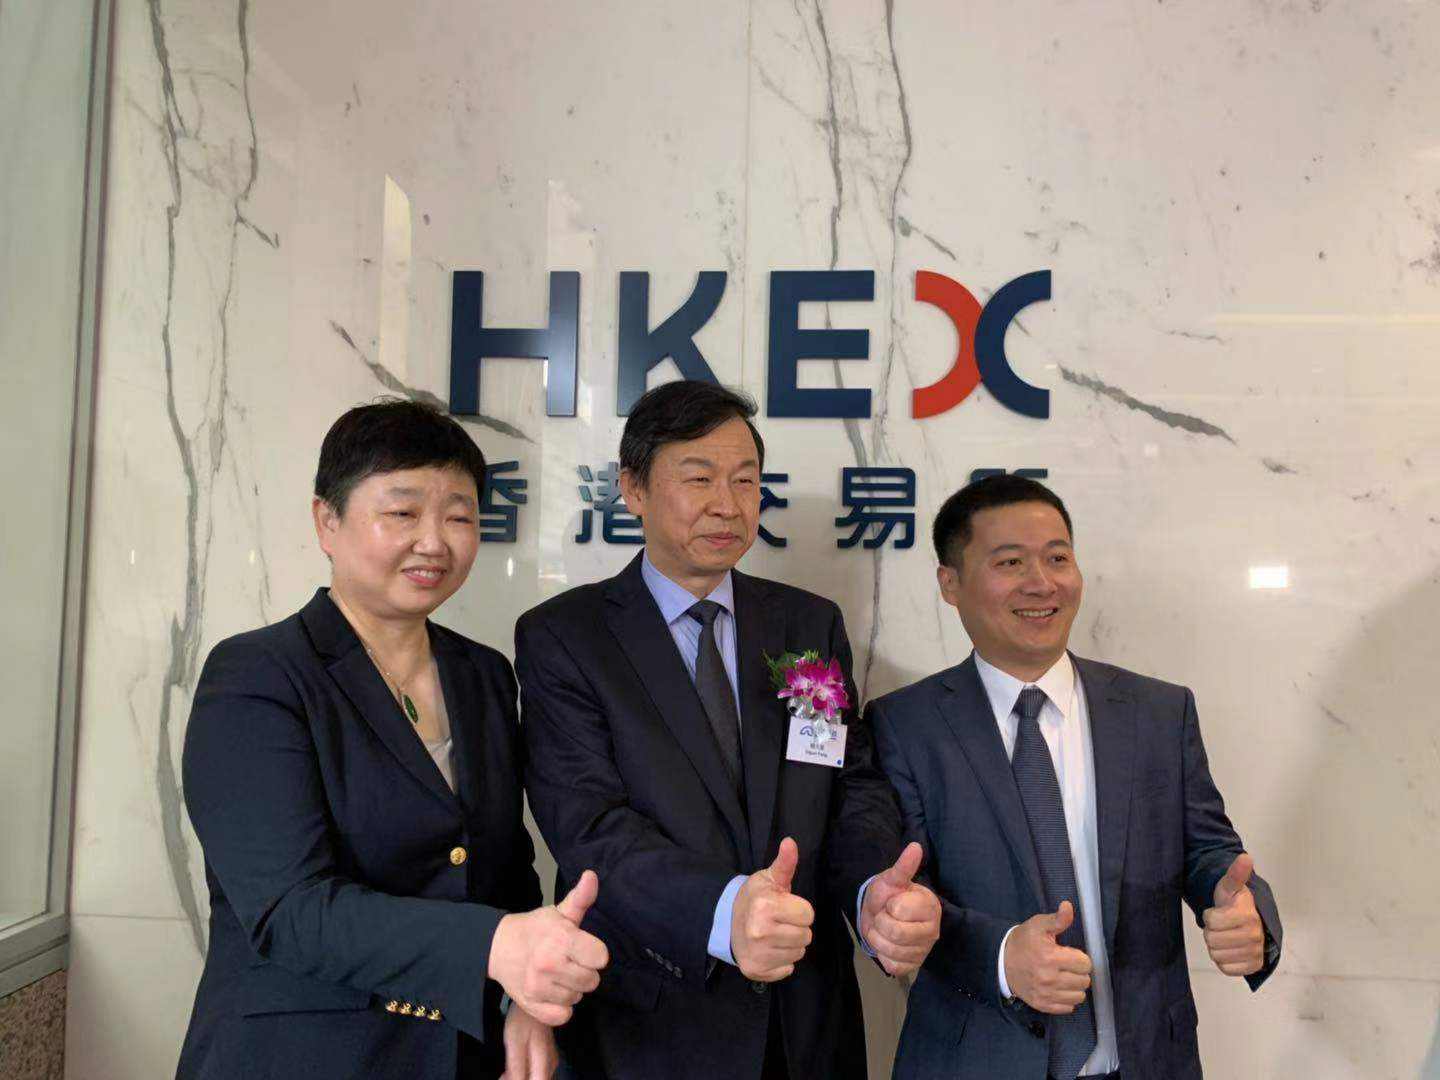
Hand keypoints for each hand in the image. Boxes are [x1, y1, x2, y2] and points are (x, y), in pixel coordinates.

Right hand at [488, 870, 609, 1025]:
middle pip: (592, 981)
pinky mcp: (531, 1006)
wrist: (498, 948)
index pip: (601, 957)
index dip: (594, 953)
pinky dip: (560, 1007)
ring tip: (557, 974)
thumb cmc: (536, 929)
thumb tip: (592, 876)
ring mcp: (539, 987)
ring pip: (578, 998)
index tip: (582, 948)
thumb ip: (581, 898)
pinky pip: (563, 1016)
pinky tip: (552, 991)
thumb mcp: (559, 912)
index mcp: (561, 938)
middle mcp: (549, 963)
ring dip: (571, 989)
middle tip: (567, 961)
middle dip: (584, 971)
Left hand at [501, 1005, 558, 1079]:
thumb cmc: (522, 1020)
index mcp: (544, 1063)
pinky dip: (524, 1074)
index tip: (506, 1079)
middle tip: (504, 1075)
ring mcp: (551, 1060)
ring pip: (537, 1079)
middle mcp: (551, 1065)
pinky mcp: (548, 1056)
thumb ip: (515, 1068)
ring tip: (506, 1072)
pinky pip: (537, 1073)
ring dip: (521, 1078)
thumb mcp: (514, 1043)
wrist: (534, 1000)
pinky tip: (513, 1067)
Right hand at [731, 837, 814, 981]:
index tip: (784, 907)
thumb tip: (790, 842)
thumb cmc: (755, 898)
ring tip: (774, 934)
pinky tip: (769, 949)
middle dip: (796, 927)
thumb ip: (785, 863)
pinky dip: (782, 961)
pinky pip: (787, 969)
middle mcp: (760, 932)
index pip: (808, 915)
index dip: (799, 909)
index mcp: (766, 906)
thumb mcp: (769, 878)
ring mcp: (757, 954)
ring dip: (790, 944)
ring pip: (798, 953)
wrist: (726, 921)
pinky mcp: (756, 970)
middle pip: (806, 936)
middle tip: (780, 921)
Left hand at [859, 842, 941, 976]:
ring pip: (891, 951)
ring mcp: (924, 950)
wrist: (880, 914)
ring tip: (883, 929)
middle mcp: (933, 931)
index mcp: (931, 907)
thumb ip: (904, 866)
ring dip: (878, 938)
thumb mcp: (892, 879)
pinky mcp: (913, 966)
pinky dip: (882, 955)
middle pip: (896, 933)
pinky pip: (891, 965)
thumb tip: (915, 847)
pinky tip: (886, 944)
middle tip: (884, 916)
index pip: (899, 910)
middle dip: (880, 923)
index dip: (888, 906)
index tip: (892, 902)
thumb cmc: (888, 895)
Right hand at [1002, 901, 1091, 1014]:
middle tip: (1066, 965)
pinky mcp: (1043, 1005)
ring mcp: (1046, 994)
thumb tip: (1068, 906)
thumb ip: (1057, 919)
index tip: (1068, 954)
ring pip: (1079, 996)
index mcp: (1051, 957)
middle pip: (1084, 981)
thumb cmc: (1024, 942)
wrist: (1001, 962)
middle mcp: (1050, 979)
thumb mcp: (1039, 925)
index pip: (1085, 964)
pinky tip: (1058, 988)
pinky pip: (1068, 1008)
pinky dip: (1066, 998)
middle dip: (1078, 971)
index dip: (1079, 957)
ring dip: (1074, 986)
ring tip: (1064, 977)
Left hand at [1203, 853, 1264, 976]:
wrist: (1250, 922)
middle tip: (1222, 926)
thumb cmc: (1235, 903)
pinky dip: (1224, 960)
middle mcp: (1254, 936)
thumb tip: (1245, 857)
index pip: (1211, 921)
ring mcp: (1255, 953)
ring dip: (1217, 946)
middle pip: (1212, 940)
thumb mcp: (1230, 886)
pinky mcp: (1253, 967)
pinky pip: (1226, 968)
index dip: (1210, 916)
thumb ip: (1235, 873)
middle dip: (1212, 931)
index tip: (1219, 911)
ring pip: (1217, 955)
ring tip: (1226, 936)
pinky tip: (1230, 949)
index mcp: (1248, 916)